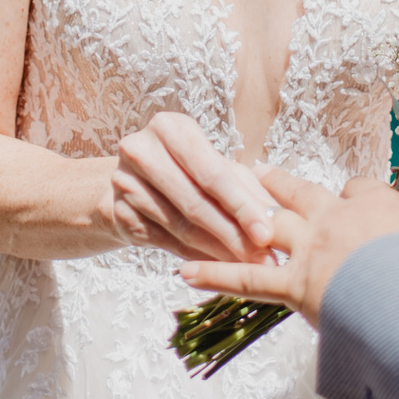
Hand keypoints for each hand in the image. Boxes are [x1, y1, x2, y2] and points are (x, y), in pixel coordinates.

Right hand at [107, 111, 277, 263]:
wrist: (131, 182)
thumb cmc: (186, 169)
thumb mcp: (216, 167)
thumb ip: (247, 188)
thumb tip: (279, 220)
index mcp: (170, 128)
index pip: (212, 173)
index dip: (242, 206)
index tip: (267, 235)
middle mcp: (142, 150)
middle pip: (195, 202)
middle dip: (233, 235)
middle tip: (262, 261)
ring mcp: (125, 183)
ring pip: (180, 226)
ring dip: (217, 252)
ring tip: (246, 269)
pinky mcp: (120, 214)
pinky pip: (165, 242)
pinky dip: (195, 257)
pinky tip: (218, 269)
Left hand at [180, 150, 398, 325]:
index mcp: (377, 207)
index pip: (357, 191)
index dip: (352, 196)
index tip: (352, 201)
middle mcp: (337, 220)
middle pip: (303, 195)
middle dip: (282, 186)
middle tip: (259, 174)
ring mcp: (311, 251)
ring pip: (268, 225)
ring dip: (243, 215)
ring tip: (221, 204)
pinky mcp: (294, 286)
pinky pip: (246, 278)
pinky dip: (214, 274)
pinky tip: (184, 271)